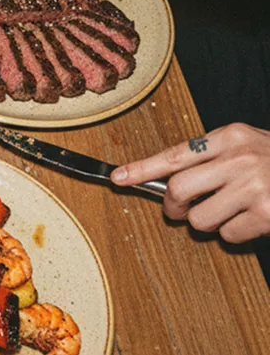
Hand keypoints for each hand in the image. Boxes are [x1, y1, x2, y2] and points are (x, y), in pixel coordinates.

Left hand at [112, 123, 269, 243]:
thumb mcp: (247, 145)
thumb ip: (212, 156)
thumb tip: (167, 178)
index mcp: (230, 136)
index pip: (174, 154)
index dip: (141, 169)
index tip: (117, 178)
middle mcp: (240, 159)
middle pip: (178, 189)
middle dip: (172, 206)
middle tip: (178, 210)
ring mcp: (254, 187)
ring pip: (199, 218)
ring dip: (208, 222)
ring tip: (229, 211)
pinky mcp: (267, 214)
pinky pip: (229, 235)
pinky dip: (236, 234)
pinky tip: (253, 220)